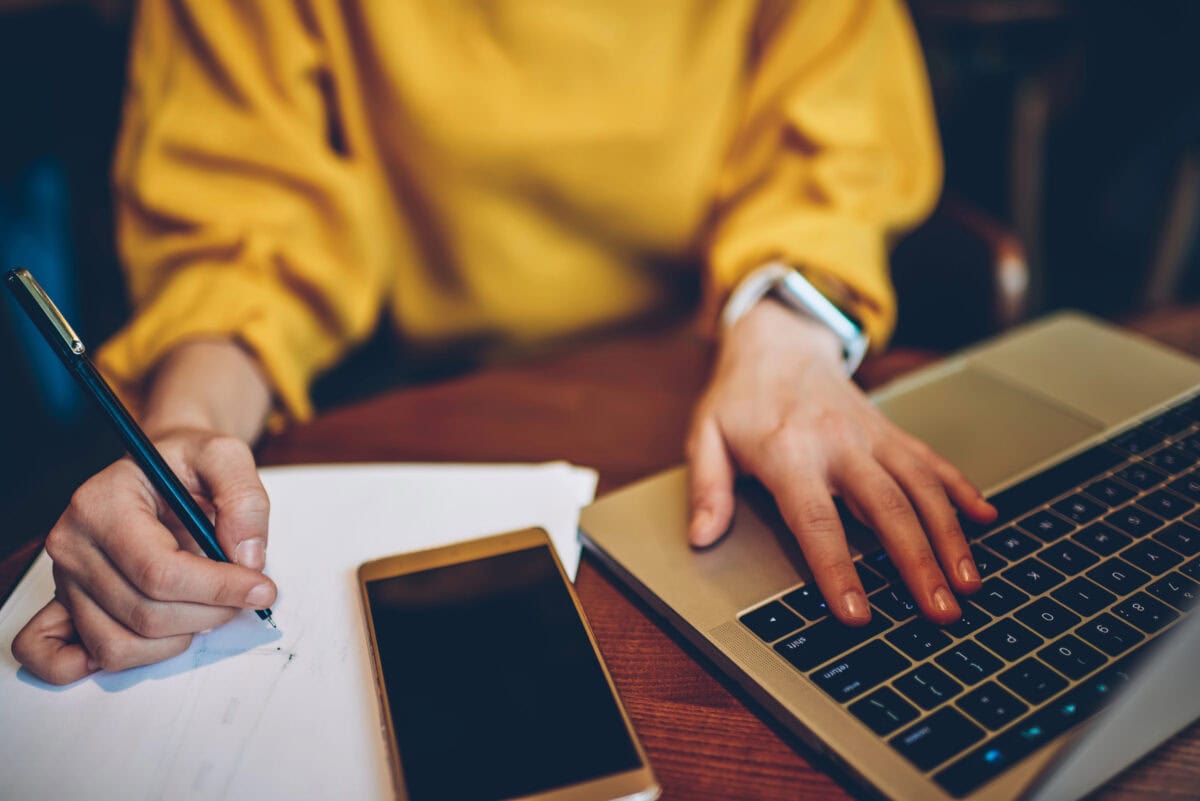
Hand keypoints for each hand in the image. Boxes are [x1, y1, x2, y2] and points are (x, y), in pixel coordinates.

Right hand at [11, 428, 275, 684]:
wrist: (156, 468)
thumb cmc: (186, 463)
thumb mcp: (225, 456)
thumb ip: (244, 499)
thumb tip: (247, 559)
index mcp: (102, 504)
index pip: (159, 572)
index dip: (218, 589)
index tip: (262, 589)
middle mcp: (72, 545)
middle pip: (145, 614)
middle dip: (209, 614)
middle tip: (245, 594)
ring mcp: (64, 580)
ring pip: (120, 644)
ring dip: (178, 640)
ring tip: (207, 606)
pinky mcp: (65, 605)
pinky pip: (67, 657)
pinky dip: (110, 661)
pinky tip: (151, 644)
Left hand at [686, 300, 995, 625]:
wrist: (778, 339)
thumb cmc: (740, 395)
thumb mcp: (706, 435)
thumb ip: (707, 488)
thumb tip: (702, 537)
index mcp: (789, 451)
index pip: (817, 520)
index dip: (839, 568)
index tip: (858, 613)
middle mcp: (839, 442)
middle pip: (887, 508)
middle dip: (919, 563)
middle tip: (941, 612)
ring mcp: (872, 435)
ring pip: (921, 488)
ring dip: (949, 536)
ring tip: (969, 584)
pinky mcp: (891, 431)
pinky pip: (932, 462)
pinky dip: (962, 490)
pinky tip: (986, 520)